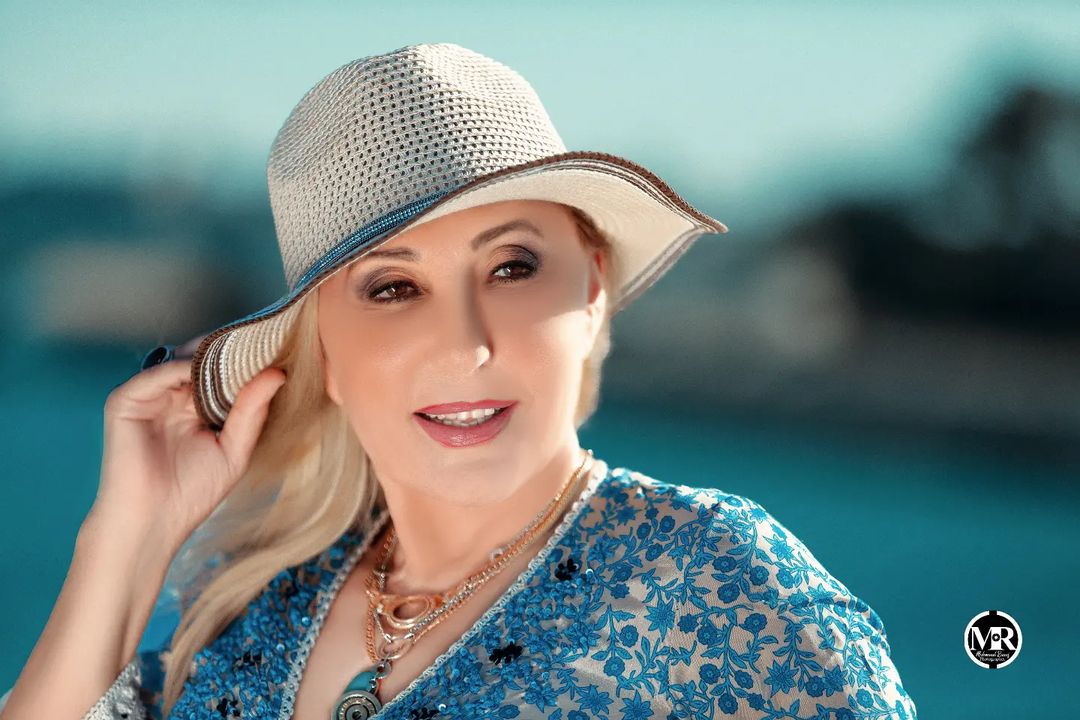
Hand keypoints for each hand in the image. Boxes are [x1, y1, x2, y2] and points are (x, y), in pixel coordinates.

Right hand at [89, 333, 285, 554]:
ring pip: (182, 362)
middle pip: (203, 363)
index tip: (280, 349)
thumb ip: (253, 411)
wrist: (152, 522)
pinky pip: (157, 374)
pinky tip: (208, 370)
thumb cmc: (191, 494)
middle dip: (232, 353)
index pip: (223, 375)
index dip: (248, 363)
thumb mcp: (235, 449)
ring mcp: (150, 398)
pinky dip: (183, 367)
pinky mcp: (126, 401)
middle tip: (264, 340)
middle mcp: (173, 399)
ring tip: (243, 350)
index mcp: (197, 410)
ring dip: (211, 356)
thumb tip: (277, 374)